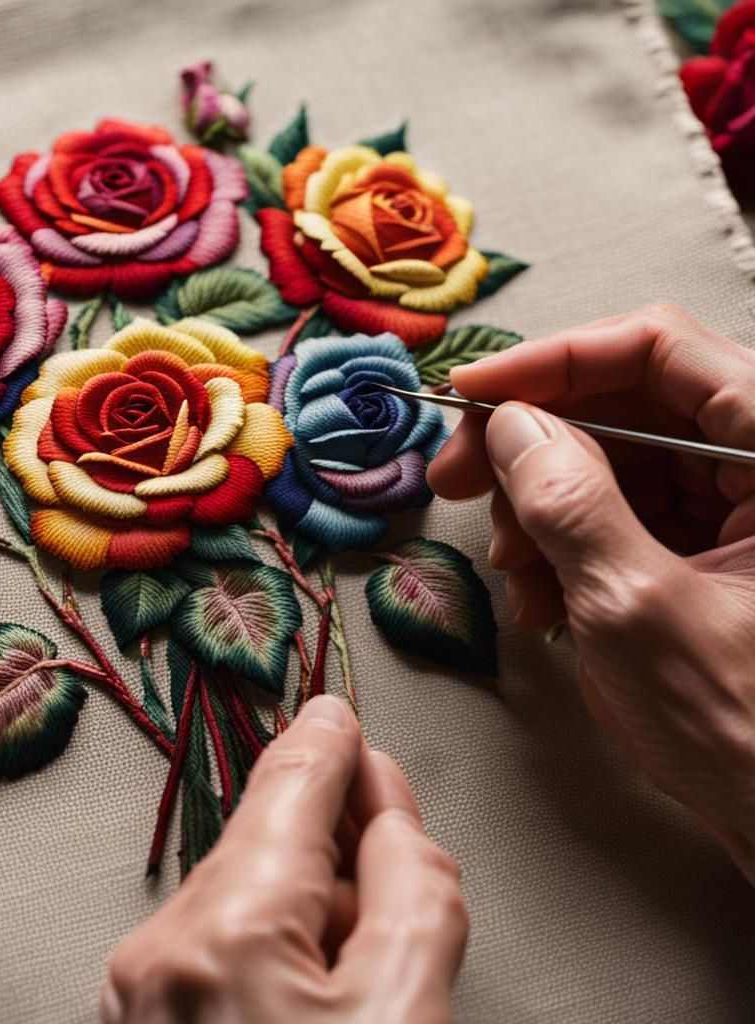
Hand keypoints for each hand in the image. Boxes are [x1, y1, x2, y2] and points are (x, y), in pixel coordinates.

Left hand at [101, 696, 467, 1022]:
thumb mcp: (406, 1011)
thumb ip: (414, 890)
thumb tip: (387, 815)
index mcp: (224, 939)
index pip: (288, 792)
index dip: (329, 747)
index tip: (341, 717)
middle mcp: (158, 957)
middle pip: (265, 843)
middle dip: (334, 842)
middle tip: (397, 851)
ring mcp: (136, 997)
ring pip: (241, 898)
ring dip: (308, 905)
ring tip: (364, 970)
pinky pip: (214, 949)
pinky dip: (270, 949)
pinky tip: (318, 996)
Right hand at [427, 304, 754, 881]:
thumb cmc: (747, 734)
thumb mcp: (635, 608)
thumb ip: (569, 501)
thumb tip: (510, 423)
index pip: (660, 349)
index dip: (554, 359)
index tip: (471, 391)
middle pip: (627, 402)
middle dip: (531, 442)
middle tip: (458, 478)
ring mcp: (738, 507)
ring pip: (611, 458)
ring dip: (539, 505)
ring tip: (515, 569)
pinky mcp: (711, 546)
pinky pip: (617, 511)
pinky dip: (563, 543)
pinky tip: (541, 594)